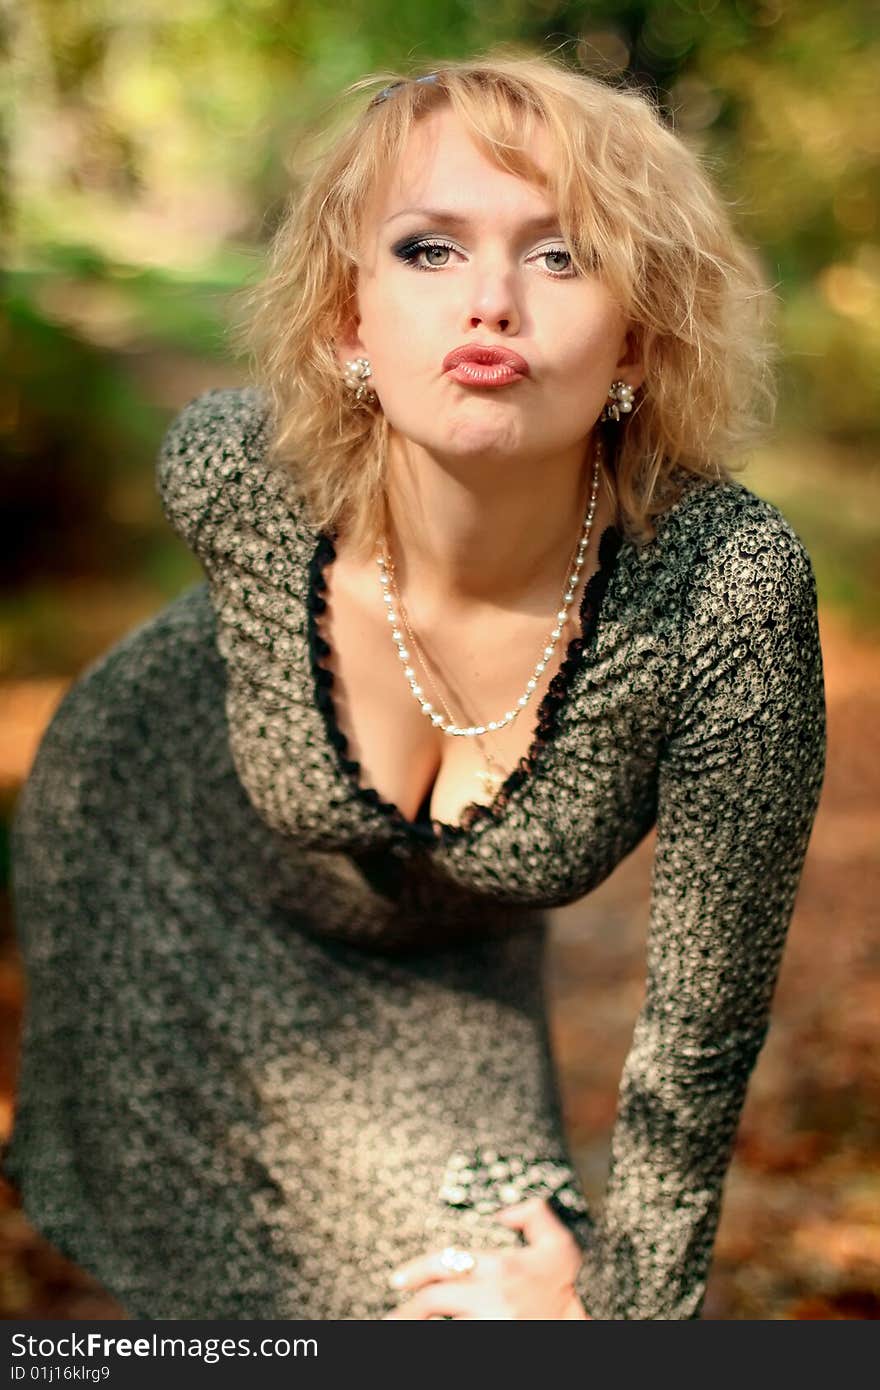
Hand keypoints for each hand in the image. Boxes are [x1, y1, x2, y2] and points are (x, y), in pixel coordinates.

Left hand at [383, 1196, 590, 1319]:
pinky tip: (429, 1335)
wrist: (572, 1333)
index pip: (442, 1264)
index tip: (398, 1280)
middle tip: (394, 1315)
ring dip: (416, 1328)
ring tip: (401, 1328)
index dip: (414, 1271)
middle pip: (431, 1301)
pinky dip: (436, 1337)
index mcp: (500, 1267)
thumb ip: (535, 1215)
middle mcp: (490, 1298)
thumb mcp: (559, 1248)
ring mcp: (487, 1326)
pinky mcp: (486, 1345)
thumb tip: (504, 1210)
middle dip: (408, 1309)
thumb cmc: (561, 1291)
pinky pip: (451, 1339)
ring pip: (436, 1327)